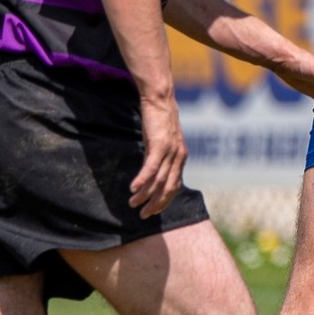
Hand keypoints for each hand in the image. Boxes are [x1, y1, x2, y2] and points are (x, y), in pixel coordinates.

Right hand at [131, 92, 188, 217]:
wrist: (160, 100)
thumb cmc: (158, 121)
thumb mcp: (160, 143)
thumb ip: (158, 158)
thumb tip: (150, 174)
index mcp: (180, 159)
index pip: (175, 187)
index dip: (164, 201)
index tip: (152, 211)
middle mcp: (179, 157)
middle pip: (168, 188)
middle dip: (156, 204)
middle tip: (143, 215)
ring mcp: (171, 152)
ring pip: (159, 180)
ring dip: (145, 195)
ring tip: (133, 204)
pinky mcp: (160, 145)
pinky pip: (151, 167)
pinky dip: (142, 180)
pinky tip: (133, 189)